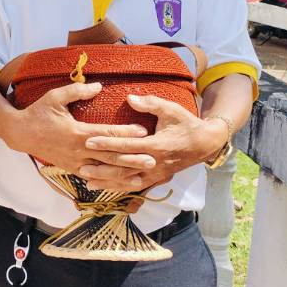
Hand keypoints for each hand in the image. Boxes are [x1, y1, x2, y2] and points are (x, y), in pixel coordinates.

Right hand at [0, 82, 148, 175]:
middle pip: (110, 156)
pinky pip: (94, 177)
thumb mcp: (55, 97)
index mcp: (76, 132)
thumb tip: (99, 86)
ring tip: (142, 175)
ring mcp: (75, 162)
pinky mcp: (72, 169)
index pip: (107, 133)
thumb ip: (77, 91)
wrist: (20, 133)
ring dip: (124, 173)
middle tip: (153, 159)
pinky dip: (109, 181)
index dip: (126, 133)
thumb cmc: (39, 112)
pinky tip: (121, 182)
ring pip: (104, 171)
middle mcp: (78, 150)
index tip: (144, 132)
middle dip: (132, 158)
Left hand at [79, 95, 228, 192]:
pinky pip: (135, 186)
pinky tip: (103, 187)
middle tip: (81, 164)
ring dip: (107, 181)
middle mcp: (155, 163)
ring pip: (127, 181)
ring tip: (86, 180)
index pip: (127, 146)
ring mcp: (156, 174)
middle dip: (102, 166)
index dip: (107, 144)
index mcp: (157, 145)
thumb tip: (130, 98)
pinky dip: (118, 188)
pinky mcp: (156, 179)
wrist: (205, 143)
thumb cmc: (186, 123)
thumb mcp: (171, 109)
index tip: (89, 141)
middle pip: (124, 167)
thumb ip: (151, 103)